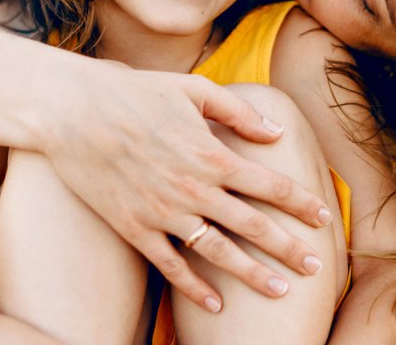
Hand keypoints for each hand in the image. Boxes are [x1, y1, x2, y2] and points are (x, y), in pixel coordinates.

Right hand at [38, 60, 332, 311]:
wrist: (71, 110)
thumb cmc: (133, 92)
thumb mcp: (192, 90)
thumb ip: (237, 112)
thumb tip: (275, 132)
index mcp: (211, 153)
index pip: (270, 186)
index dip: (301, 203)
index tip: (323, 218)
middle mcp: (193, 188)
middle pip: (253, 226)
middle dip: (288, 248)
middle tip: (314, 267)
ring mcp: (163, 212)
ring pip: (218, 253)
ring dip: (252, 275)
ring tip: (280, 290)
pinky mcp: (134, 228)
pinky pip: (170, 266)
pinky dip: (194, 288)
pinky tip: (216, 304)